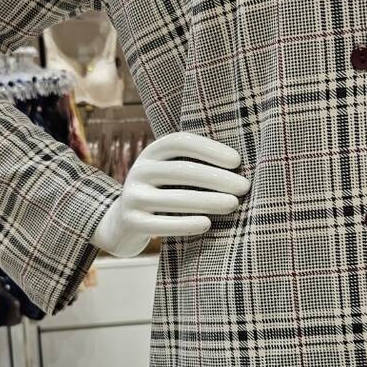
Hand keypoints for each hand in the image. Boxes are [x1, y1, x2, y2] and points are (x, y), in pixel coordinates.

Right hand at [93, 131, 249, 257]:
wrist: (122, 224)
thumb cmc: (162, 194)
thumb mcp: (171, 173)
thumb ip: (195, 166)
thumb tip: (241, 167)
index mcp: (151, 153)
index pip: (180, 142)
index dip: (209, 149)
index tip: (237, 161)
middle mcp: (139, 171)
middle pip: (182, 170)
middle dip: (217, 178)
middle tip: (244, 187)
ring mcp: (132, 197)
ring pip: (175, 198)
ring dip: (209, 201)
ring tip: (234, 204)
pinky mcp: (132, 222)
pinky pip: (163, 224)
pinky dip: (187, 224)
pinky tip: (208, 224)